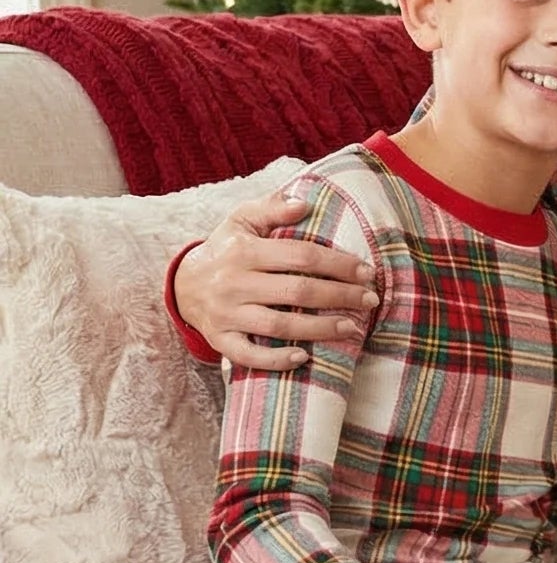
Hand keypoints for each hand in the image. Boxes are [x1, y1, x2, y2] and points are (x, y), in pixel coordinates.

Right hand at [175, 195, 378, 369]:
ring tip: (352, 328)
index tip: (367, 272)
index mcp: (244, 251)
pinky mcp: (220, 339)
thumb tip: (304, 202)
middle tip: (370, 301)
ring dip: (319, 328)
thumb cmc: (226, 249)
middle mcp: (234, 283)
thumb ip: (272, 208)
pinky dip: (275, 359)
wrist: (181, 284)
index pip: (302, 256)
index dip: (339, 264)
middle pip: (297, 291)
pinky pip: (248, 354)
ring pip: (278, 324)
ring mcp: (226, 314)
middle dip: (339, 296)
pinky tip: (304, 357)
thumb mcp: (242, 220)